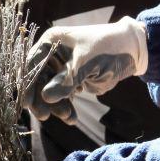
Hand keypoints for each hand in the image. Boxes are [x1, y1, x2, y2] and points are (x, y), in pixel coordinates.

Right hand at [23, 17, 147, 122]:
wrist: (131, 52)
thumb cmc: (107, 48)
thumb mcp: (85, 63)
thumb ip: (66, 80)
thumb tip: (46, 97)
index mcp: (50, 42)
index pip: (31, 65)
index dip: (28, 84)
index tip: (27, 104)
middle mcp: (52, 55)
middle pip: (38, 81)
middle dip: (42, 99)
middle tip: (45, 116)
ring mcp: (61, 69)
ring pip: (49, 92)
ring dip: (55, 106)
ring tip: (68, 117)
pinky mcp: (71, 80)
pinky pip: (62, 97)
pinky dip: (65, 107)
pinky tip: (71, 117)